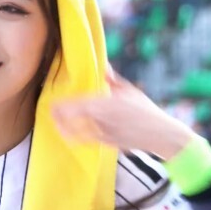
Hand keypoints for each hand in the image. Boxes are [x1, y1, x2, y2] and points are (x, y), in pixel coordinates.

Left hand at [51, 67, 192, 159]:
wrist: (159, 134)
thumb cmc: (146, 110)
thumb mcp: (129, 91)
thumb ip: (112, 80)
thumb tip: (103, 65)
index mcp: (106, 104)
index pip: (76, 104)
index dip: (61, 106)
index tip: (52, 103)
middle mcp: (101, 120)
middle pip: (71, 119)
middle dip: (58, 117)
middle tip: (51, 113)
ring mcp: (102, 134)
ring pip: (76, 133)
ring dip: (64, 128)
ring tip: (57, 124)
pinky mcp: (105, 144)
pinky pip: (85, 140)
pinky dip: (75, 137)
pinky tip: (70, 135)